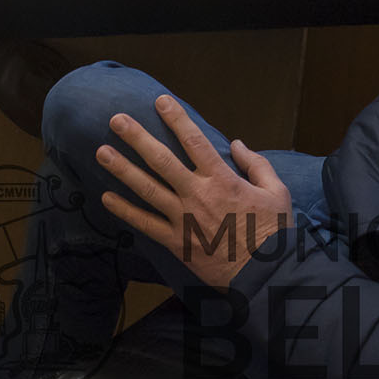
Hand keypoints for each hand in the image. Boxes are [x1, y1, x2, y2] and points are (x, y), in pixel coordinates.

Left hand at [96, 96, 292, 289]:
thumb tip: (237, 143)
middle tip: (117, 120)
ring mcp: (183, 219)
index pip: (195, 142)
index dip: (177, 119)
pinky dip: (125, 211)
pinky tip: (106, 198)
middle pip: (161, 160)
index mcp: (222, 180)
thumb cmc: (274, 234)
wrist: (266, 277)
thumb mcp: (277, 193)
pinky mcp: (176, 242)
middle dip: (137, 138)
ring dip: (122, 169)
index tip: (160, 101)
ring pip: (147, 189)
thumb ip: (256, 165)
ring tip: (102, 152)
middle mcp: (197, 195)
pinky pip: (145, 224)